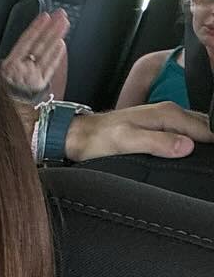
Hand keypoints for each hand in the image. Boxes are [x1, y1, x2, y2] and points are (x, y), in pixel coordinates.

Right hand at [0, 10, 69, 96]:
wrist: (4, 118)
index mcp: (10, 66)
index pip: (26, 42)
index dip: (36, 28)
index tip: (44, 17)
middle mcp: (25, 69)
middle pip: (40, 44)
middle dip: (51, 28)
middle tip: (61, 15)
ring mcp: (34, 76)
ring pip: (48, 52)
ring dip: (57, 37)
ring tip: (64, 24)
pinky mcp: (41, 85)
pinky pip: (51, 67)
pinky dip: (57, 55)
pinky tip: (62, 45)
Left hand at [65, 101, 213, 162]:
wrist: (76, 136)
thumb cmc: (97, 140)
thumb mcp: (126, 142)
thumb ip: (157, 143)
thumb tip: (187, 146)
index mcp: (167, 114)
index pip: (205, 128)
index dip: (212, 143)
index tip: (213, 160)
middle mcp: (168, 112)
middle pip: (203, 126)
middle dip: (211, 141)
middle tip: (211, 163)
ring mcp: (163, 119)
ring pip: (194, 128)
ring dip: (203, 140)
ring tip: (206, 159)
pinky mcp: (156, 127)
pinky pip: (183, 132)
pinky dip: (192, 140)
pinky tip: (193, 153)